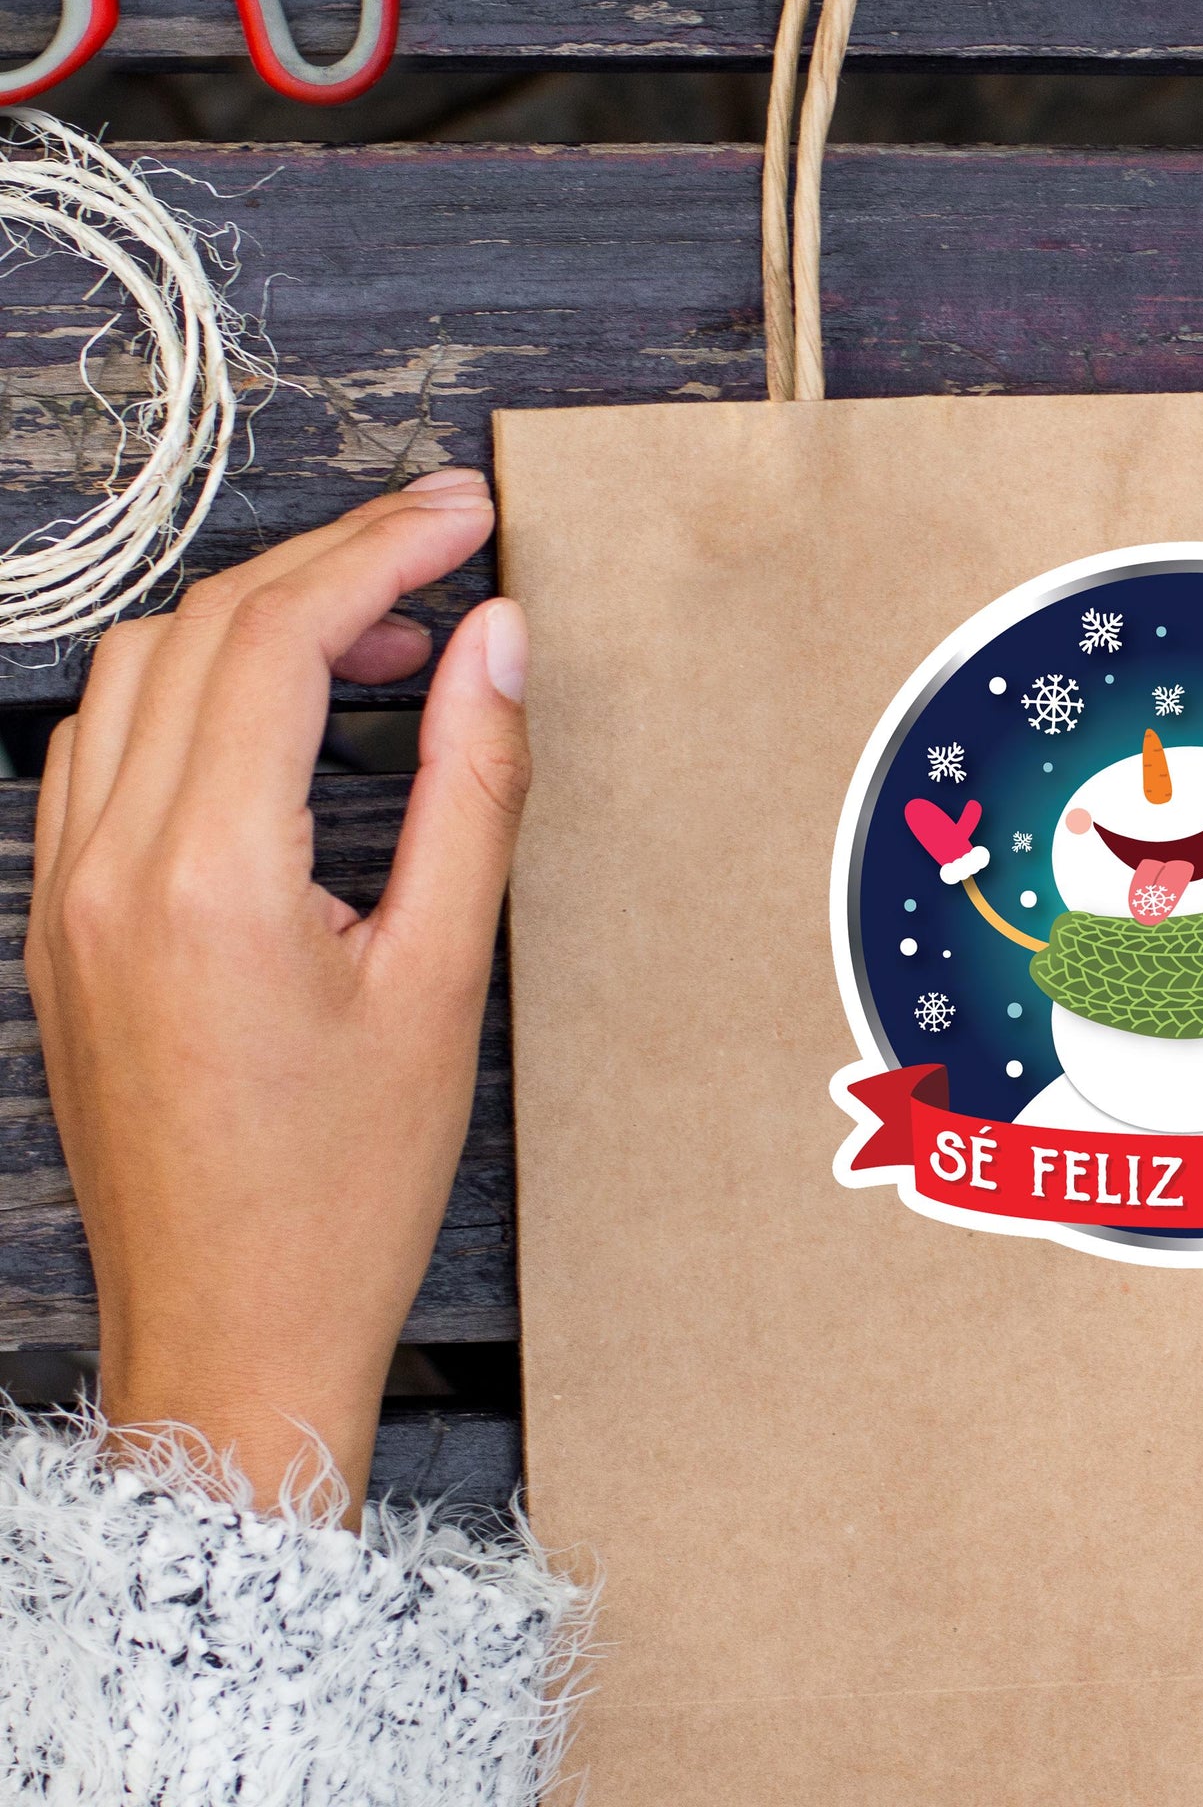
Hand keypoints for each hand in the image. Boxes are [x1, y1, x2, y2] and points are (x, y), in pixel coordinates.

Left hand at [26, 470, 528, 1523]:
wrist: (228, 1328)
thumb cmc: (345, 1188)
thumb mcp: (442, 979)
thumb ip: (470, 789)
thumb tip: (496, 645)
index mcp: (205, 879)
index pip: (274, 638)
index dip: (379, 551)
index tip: (465, 517)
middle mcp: (106, 867)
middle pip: (199, 631)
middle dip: (328, 563)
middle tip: (445, 548)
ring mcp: (64, 894)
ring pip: (135, 676)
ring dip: (254, 622)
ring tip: (384, 639)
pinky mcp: (62, 925)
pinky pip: (103, 749)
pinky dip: (194, 693)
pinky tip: (280, 722)